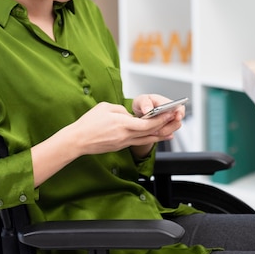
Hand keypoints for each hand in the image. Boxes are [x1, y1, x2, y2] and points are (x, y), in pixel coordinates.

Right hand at [31, 98, 183, 186]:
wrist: (77, 141)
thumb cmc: (88, 123)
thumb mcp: (106, 107)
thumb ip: (122, 110)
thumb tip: (131, 115)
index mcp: (123, 124)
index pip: (147, 124)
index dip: (161, 119)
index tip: (170, 114)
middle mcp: (126, 136)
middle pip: (151, 133)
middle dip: (165, 126)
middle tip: (177, 121)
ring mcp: (124, 143)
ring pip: (147, 140)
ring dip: (161, 135)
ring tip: (172, 130)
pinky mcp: (120, 146)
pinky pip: (139, 142)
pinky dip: (150, 139)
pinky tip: (157, 137)